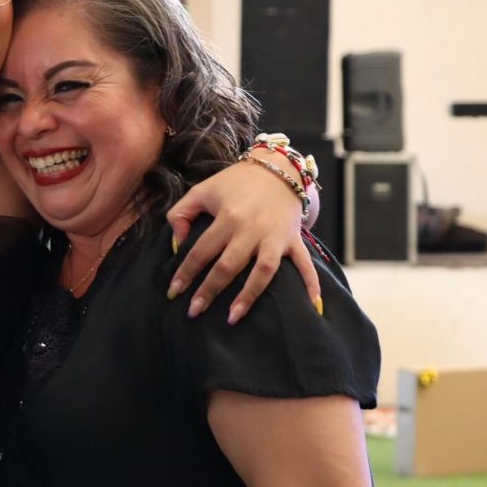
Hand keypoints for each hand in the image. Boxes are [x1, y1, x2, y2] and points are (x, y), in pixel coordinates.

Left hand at [165, 154, 320, 323]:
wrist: (277, 168)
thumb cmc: (234, 182)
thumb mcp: (202, 190)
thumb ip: (181, 214)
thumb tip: (177, 244)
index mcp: (227, 217)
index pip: (201, 251)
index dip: (185, 273)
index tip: (173, 292)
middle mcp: (252, 229)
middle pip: (228, 266)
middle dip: (209, 291)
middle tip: (194, 312)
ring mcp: (275, 237)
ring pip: (263, 271)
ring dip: (248, 296)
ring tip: (232, 318)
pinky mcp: (294, 240)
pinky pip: (305, 264)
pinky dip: (311, 284)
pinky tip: (313, 306)